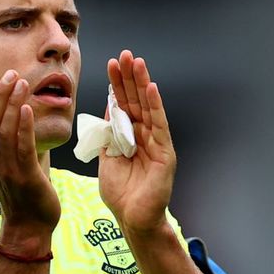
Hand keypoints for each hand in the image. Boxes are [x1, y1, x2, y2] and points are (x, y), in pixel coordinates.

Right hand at [0, 70, 60, 249]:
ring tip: (20, 82)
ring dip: (11, 104)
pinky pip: (21, 147)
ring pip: (4, 131)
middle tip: (8, 73)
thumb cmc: (22, 197)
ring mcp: (6, 170)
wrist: (29, 230)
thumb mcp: (5, 167)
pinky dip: (23, 126)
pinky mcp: (24, 177)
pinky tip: (27, 108)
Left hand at [99, 50, 175, 236]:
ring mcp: (157, 143)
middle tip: (124, 54)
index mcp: (131, 137)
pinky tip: (151, 88)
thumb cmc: (121, 194)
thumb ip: (108, 136)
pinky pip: (160, 126)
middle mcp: (146, 136)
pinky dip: (155, 106)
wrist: (133, 219)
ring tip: (136, 62)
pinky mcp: (165, 154)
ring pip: (149, 108)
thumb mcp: (107, 159)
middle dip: (130, 78)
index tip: (111, 64)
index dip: (118, 85)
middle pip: (137, 101)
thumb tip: (108, 110)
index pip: (124, 105)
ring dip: (142, 84)